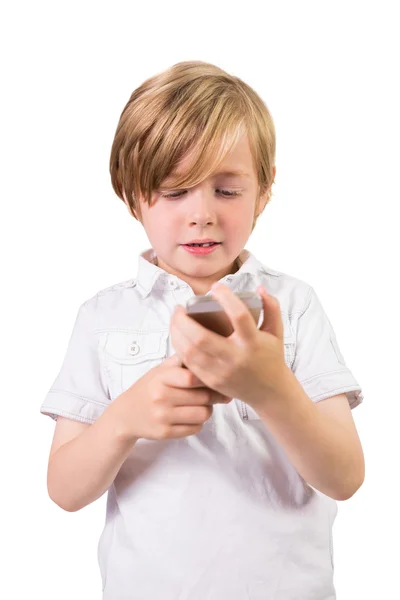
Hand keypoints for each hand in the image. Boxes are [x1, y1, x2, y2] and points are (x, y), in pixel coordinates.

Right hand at [112, 353, 230, 440]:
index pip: (192, 378)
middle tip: (216, 393)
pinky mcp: (165, 433)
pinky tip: (191, 416)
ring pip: (203, 414)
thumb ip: (181, 360)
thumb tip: (207, 353)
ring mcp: (162, 416)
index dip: (208, 378)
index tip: (215, 378)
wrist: (126, 414)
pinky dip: (199, 422)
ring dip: (208, 409)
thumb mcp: (160, 369)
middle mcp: (160, 397)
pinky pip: (196, 428)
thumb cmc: (149, 388)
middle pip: (203, 397)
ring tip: (202, 405)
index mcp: (161, 377)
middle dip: (214, 395)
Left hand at [170, 283, 290, 410]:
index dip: (226, 298)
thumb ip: (272, 308)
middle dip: (184, 320)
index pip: (239, 316)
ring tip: (175, 319)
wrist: (270, 392)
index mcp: (253, 342)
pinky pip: (189, 362)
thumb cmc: (271, 356)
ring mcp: (222, 372)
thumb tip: (258, 288)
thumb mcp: (276, 332)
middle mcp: (236, 358)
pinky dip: (179, 347)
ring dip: (177, 332)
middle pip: (201, 337)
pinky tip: (178, 335)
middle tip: (179, 307)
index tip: (216, 287)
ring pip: (190, 351)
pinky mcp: (212, 381)